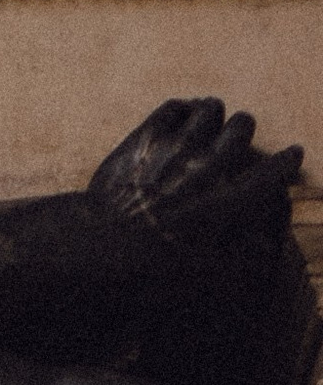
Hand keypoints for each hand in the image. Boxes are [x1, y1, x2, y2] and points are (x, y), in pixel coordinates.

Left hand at [89, 97, 300, 253]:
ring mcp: (171, 150)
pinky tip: (179, 118)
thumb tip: (265, 254)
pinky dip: (182, 109)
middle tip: (237, 138)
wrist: (90, 250)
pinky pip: (173, 107)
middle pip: (242, 127)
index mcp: (220, 206)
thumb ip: (235, 264)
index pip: (266, 177)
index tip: (293, 154)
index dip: (285, 164)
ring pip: (210, 108)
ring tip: (208, 124)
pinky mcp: (142, 139)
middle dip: (244, 131)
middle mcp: (202, 170)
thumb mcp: (194, 278)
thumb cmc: (142, 271)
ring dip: (214, 115)